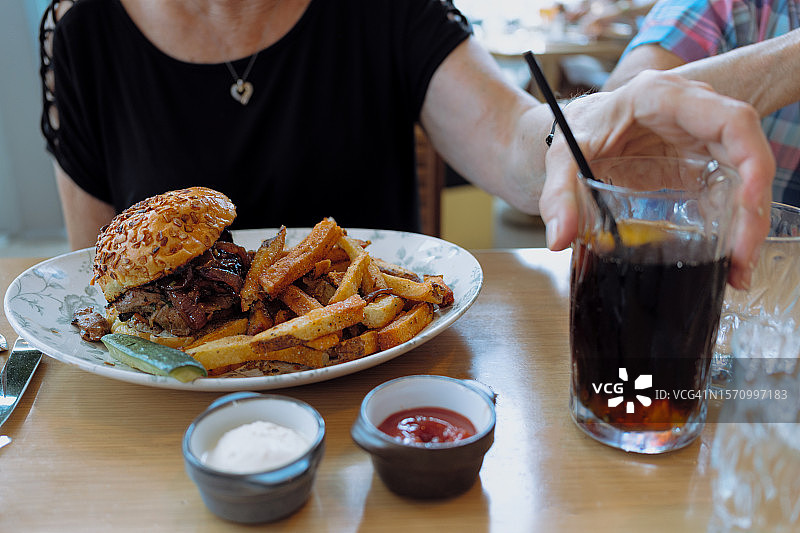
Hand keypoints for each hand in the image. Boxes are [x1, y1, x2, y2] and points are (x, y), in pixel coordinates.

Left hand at [540, 70, 774, 288]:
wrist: (570, 134)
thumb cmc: (570, 133)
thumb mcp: (559, 159)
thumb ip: (557, 195)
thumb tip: (559, 238)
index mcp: (662, 97)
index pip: (730, 119)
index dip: (752, 157)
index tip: (748, 202)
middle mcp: (691, 112)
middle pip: (745, 152)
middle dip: (752, 206)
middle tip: (742, 255)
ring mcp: (698, 138)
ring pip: (743, 175)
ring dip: (747, 222)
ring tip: (738, 268)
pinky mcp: (695, 164)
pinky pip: (726, 191)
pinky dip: (731, 225)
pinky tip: (728, 260)